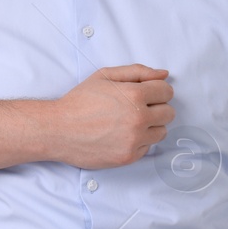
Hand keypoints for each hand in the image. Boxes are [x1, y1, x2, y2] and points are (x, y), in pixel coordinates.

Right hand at [49, 65, 174, 168]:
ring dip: (151, 126)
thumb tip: (163, 75)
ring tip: (130, 122)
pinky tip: (121, 135)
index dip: (157, 90)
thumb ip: (137, 71)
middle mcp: (138, 119)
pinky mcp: (129, 157)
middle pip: (169, 113)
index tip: (146, 93)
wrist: (58, 130)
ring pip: (162, 132)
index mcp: (135, 95)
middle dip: (157, 108)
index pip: (167, 91)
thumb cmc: (80, 101)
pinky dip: (139, 141)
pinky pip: (148, 147)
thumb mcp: (105, 76)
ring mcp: (134, 140)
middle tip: (137, 108)